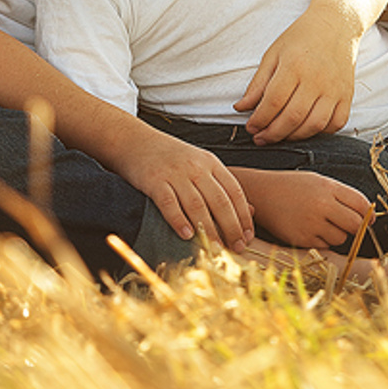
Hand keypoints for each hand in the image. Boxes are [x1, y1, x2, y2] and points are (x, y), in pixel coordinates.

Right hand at [114, 128, 254, 251]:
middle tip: (237, 248)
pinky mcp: (155, 181)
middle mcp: (195, 167)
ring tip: (216, 248)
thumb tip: (251, 211)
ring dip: (208, 230)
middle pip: (219, 201)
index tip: (248, 236)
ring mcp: (175, 173)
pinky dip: (179, 221)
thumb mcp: (200, 164)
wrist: (136, 140)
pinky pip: (169, 204)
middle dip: (231, 228)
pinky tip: (186, 235)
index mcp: (210, 162)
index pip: (234, 191)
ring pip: (197, 205)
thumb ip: (222, 185)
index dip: (243, 216)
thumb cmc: (172, 157)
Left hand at [233, 7, 357, 142]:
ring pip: (314, 125)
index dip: (260, 119)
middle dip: (273, 133)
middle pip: (293, 117)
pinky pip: (336, 123)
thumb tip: (241, 107)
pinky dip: (321, 132)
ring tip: (280, 135)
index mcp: (294, 65)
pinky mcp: (347, 95)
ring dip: (294, 137)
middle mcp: (317, 79)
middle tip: (261, 138)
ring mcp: (334, 89)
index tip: (251, 127)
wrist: (336, 24)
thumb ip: (258, 83)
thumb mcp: (273, 53)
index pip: (274, 101)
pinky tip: (306, 129)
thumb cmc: (301, 37)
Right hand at [234, 168, 372, 250]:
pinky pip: (324, 246)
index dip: (368, 214)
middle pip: (355, 224)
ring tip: (321, 222)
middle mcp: (322, 205)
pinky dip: (321, 240)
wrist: (261, 193)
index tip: (368, 219)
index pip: (361, 204)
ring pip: (341, 238)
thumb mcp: (317, 181)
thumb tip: (366, 214)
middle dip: (356, 227)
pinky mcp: (302, 239)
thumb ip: (341, 195)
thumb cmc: (291, 186)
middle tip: (347, 224)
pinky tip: (308, 228)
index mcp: (328, 187)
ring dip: (337, 234)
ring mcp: (311, 224)